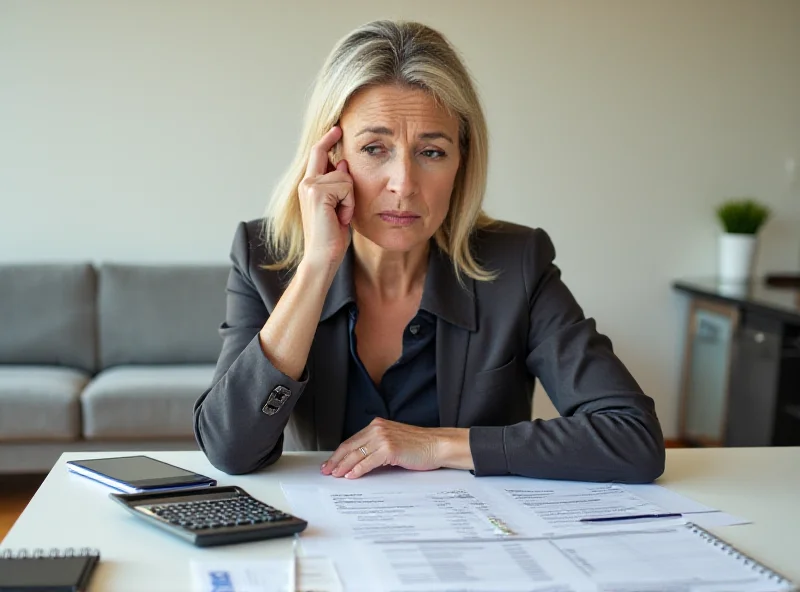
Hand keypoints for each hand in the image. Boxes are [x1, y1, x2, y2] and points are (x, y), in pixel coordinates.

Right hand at [298, 126, 354, 269]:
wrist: (322, 256)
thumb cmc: (331, 236)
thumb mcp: (339, 206)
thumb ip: (338, 184)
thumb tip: (344, 163)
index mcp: (309, 185)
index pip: (318, 154)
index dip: (328, 139)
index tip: (337, 128)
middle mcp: (306, 182)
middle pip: (331, 159)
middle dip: (344, 178)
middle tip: (339, 210)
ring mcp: (309, 185)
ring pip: (345, 177)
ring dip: (349, 200)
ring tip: (339, 217)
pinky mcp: (317, 192)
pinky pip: (347, 187)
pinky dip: (349, 205)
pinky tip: (339, 219)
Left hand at [320, 418, 472, 478]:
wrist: (437, 445)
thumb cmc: (420, 446)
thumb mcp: (394, 441)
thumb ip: (377, 447)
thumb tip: (360, 461)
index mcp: (377, 425)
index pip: (352, 440)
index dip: (339, 453)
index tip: (331, 462)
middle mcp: (378, 429)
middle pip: (350, 446)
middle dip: (336, 460)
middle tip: (327, 471)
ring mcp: (383, 438)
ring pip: (356, 454)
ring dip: (343, 466)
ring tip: (336, 475)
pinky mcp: (389, 449)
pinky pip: (368, 462)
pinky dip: (357, 470)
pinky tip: (351, 476)